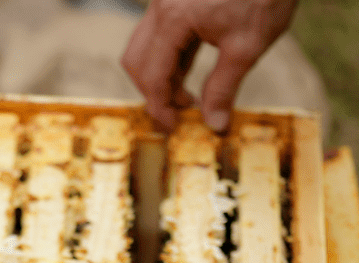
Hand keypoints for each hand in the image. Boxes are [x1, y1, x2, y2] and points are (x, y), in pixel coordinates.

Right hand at [121, 0, 298, 131]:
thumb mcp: (247, 46)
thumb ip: (224, 89)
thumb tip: (214, 125)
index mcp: (173, 18)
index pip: (152, 76)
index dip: (160, 108)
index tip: (174, 129)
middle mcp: (161, 6)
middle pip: (138, 61)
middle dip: (154, 93)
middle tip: (180, 113)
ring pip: (145, 48)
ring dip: (161, 76)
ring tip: (188, 96)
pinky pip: (160, 34)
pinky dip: (170, 58)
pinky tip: (190, 71)